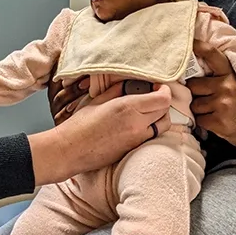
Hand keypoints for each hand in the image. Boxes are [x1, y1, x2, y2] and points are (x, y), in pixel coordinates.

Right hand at [28, 83, 171, 184]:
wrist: (70, 150)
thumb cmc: (79, 125)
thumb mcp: (97, 100)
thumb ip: (117, 90)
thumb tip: (127, 83)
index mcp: (128, 107)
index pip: (163, 98)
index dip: (164, 90)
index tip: (158, 86)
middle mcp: (137, 124)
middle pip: (165, 111)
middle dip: (162, 102)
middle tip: (153, 96)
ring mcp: (137, 140)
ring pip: (162, 126)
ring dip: (159, 116)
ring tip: (147, 111)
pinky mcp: (133, 150)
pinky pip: (151, 137)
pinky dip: (150, 128)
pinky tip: (137, 123)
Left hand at [186, 40, 235, 154]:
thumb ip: (219, 77)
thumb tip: (192, 72)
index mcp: (230, 74)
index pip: (213, 55)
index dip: (199, 47)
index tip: (190, 42)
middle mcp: (226, 86)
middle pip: (193, 85)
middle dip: (195, 93)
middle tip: (209, 100)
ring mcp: (222, 103)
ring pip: (194, 104)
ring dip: (200, 110)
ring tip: (215, 112)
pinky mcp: (219, 120)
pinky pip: (199, 119)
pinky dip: (204, 123)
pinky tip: (217, 122)